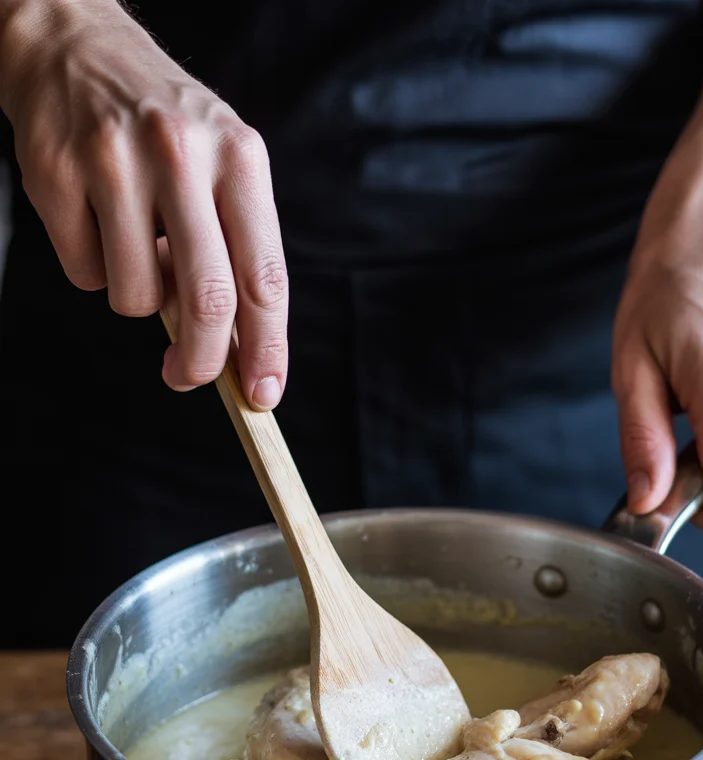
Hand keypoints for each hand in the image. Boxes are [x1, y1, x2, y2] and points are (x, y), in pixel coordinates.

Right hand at [0, 0, 286, 408]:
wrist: (74, 44)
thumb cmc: (164, 128)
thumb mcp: (221, 166)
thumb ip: (236, 250)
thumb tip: (241, 352)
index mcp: (239, 157)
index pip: (264, 277)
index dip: (268, 348)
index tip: (263, 394)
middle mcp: (182, 154)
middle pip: (207, 301)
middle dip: (202, 360)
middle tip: (190, 377)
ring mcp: (114, 161)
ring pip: (136, 297)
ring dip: (137, 299)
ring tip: (134, 247)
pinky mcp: (56, 172)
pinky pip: (85, 273)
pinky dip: (94, 269)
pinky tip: (95, 222)